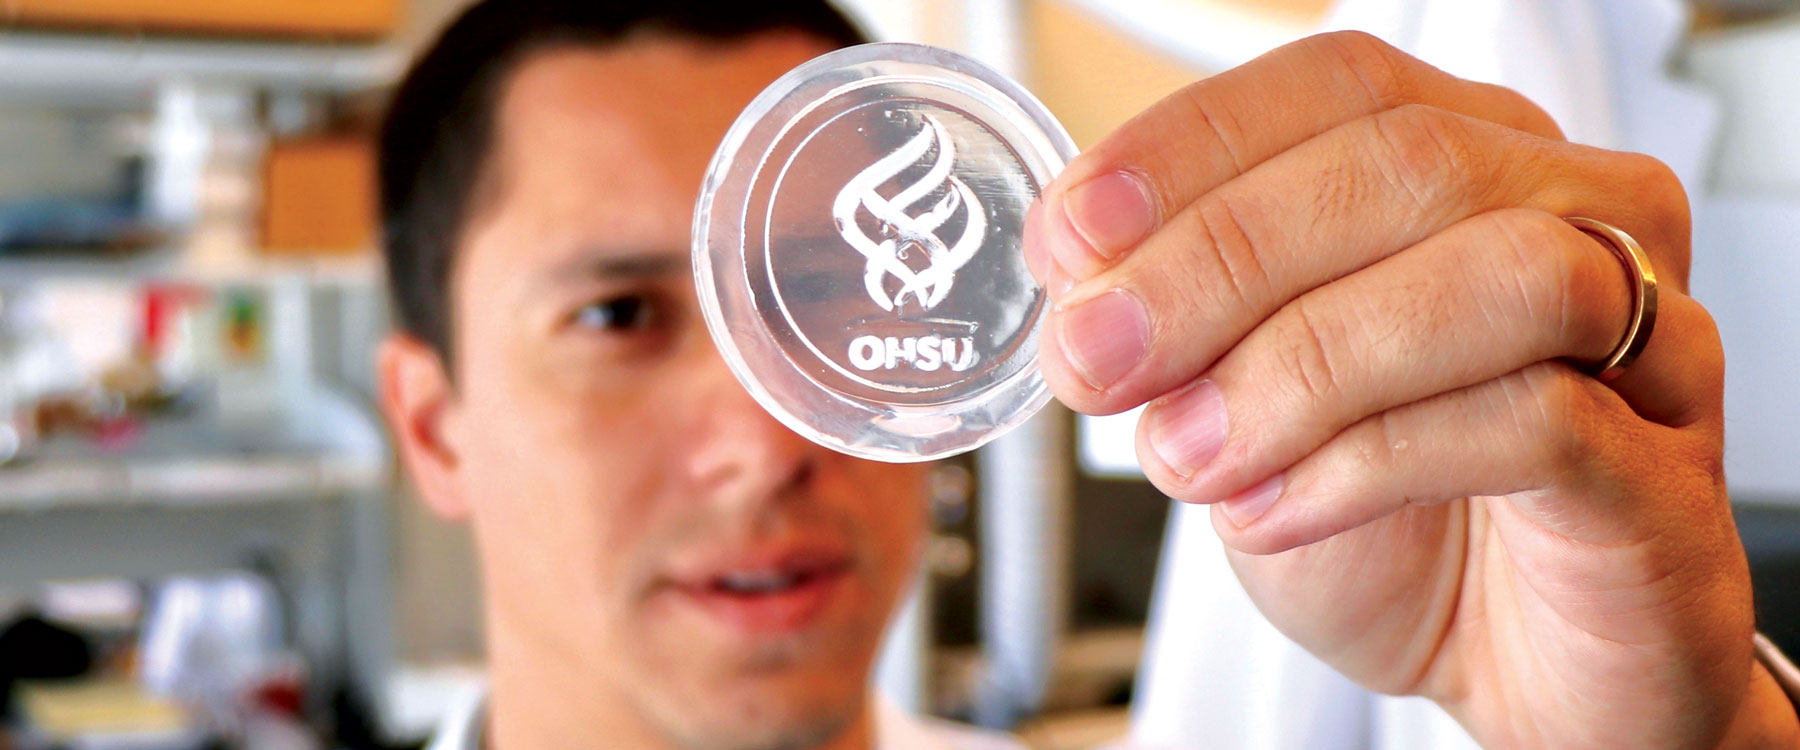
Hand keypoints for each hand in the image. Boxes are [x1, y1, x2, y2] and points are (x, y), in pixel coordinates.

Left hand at [1026, 31, 1798, 748]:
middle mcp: (1574, 218)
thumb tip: (1086, 296)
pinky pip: (1537, 420)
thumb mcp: (1253, 412)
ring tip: (1185, 456)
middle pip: (1406, 160)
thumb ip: (1188, 339)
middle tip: (1098, 356)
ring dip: (1302, 362)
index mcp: (1469, 164)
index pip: (1339, 85)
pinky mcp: (1661, 477)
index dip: (1192, 145)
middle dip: (1218, 258)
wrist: (1523, 671)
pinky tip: (1273, 510)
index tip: (1072, 233)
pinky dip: (1369, 463)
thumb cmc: (1401, 525)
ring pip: (1496, 274)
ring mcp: (1645, 342)